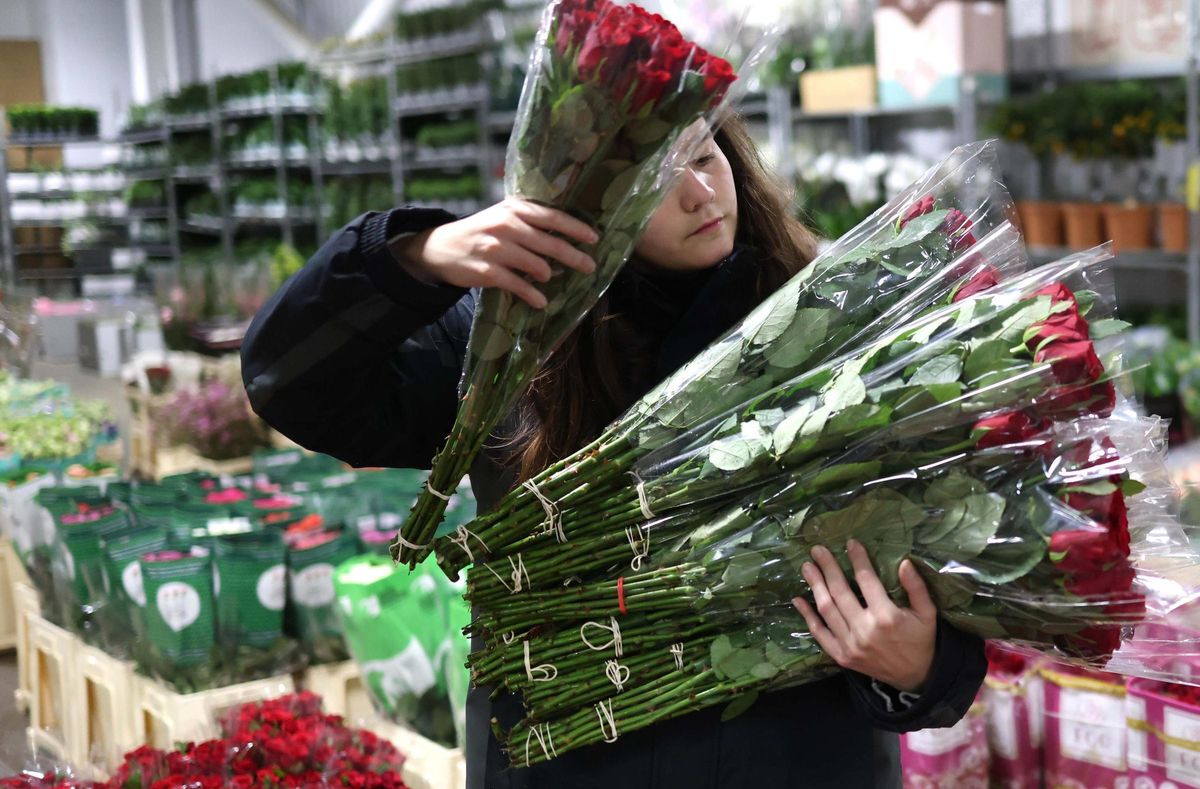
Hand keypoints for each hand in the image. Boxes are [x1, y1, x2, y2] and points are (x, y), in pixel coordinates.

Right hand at [392, 198, 598, 308]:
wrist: (441, 248)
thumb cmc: (481, 232)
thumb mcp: (503, 217)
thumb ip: (530, 221)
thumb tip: (567, 235)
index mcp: (514, 208)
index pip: (553, 217)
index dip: (576, 228)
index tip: (595, 239)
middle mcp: (507, 225)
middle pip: (551, 243)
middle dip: (574, 257)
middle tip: (590, 267)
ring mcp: (496, 248)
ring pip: (538, 266)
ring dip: (548, 276)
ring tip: (547, 278)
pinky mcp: (488, 271)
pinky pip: (519, 286)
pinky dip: (533, 296)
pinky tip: (540, 302)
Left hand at [792, 540, 936, 692]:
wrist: (917, 678)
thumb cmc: (922, 641)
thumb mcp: (927, 613)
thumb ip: (916, 587)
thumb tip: (904, 562)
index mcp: (887, 617)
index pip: (867, 580)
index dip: (857, 559)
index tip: (850, 543)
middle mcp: (865, 630)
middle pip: (840, 591)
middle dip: (827, 568)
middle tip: (817, 550)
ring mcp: (850, 644)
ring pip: (826, 609)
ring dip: (815, 585)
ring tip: (807, 567)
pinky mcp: (842, 656)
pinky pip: (820, 633)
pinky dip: (807, 616)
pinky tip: (798, 599)